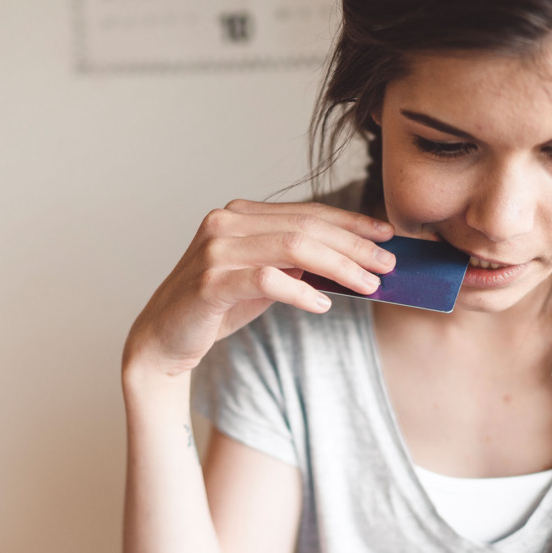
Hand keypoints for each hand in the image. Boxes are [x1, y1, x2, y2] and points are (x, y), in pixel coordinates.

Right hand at [124, 199, 394, 376]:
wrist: (164, 340)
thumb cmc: (214, 308)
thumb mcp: (261, 280)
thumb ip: (294, 263)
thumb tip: (350, 260)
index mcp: (239, 215)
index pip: (306, 212)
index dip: (350, 222)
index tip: (385, 235)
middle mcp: (225, 222)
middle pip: (305, 226)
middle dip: (354, 245)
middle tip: (387, 264)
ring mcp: (215, 249)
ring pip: (292, 247)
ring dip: (338, 266)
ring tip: (367, 284)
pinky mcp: (210, 281)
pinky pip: (268, 279)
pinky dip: (301, 293)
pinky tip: (323, 305)